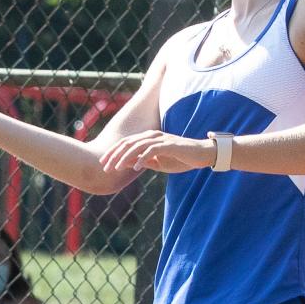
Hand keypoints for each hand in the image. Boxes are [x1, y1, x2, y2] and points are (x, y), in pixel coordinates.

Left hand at [99, 130, 214, 173]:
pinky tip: (136, 167)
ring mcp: (160, 139)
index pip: (126, 143)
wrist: (201, 155)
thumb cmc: (179, 159)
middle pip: (128, 143)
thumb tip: (125, 164)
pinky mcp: (169, 144)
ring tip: (117, 168)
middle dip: (114, 155)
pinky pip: (152, 150)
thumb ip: (143, 162)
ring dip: (125, 157)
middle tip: (105, 167)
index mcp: (147, 138)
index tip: (103, 163)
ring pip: (137, 146)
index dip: (113, 152)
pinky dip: (143, 158)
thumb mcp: (158, 163)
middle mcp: (152, 135)